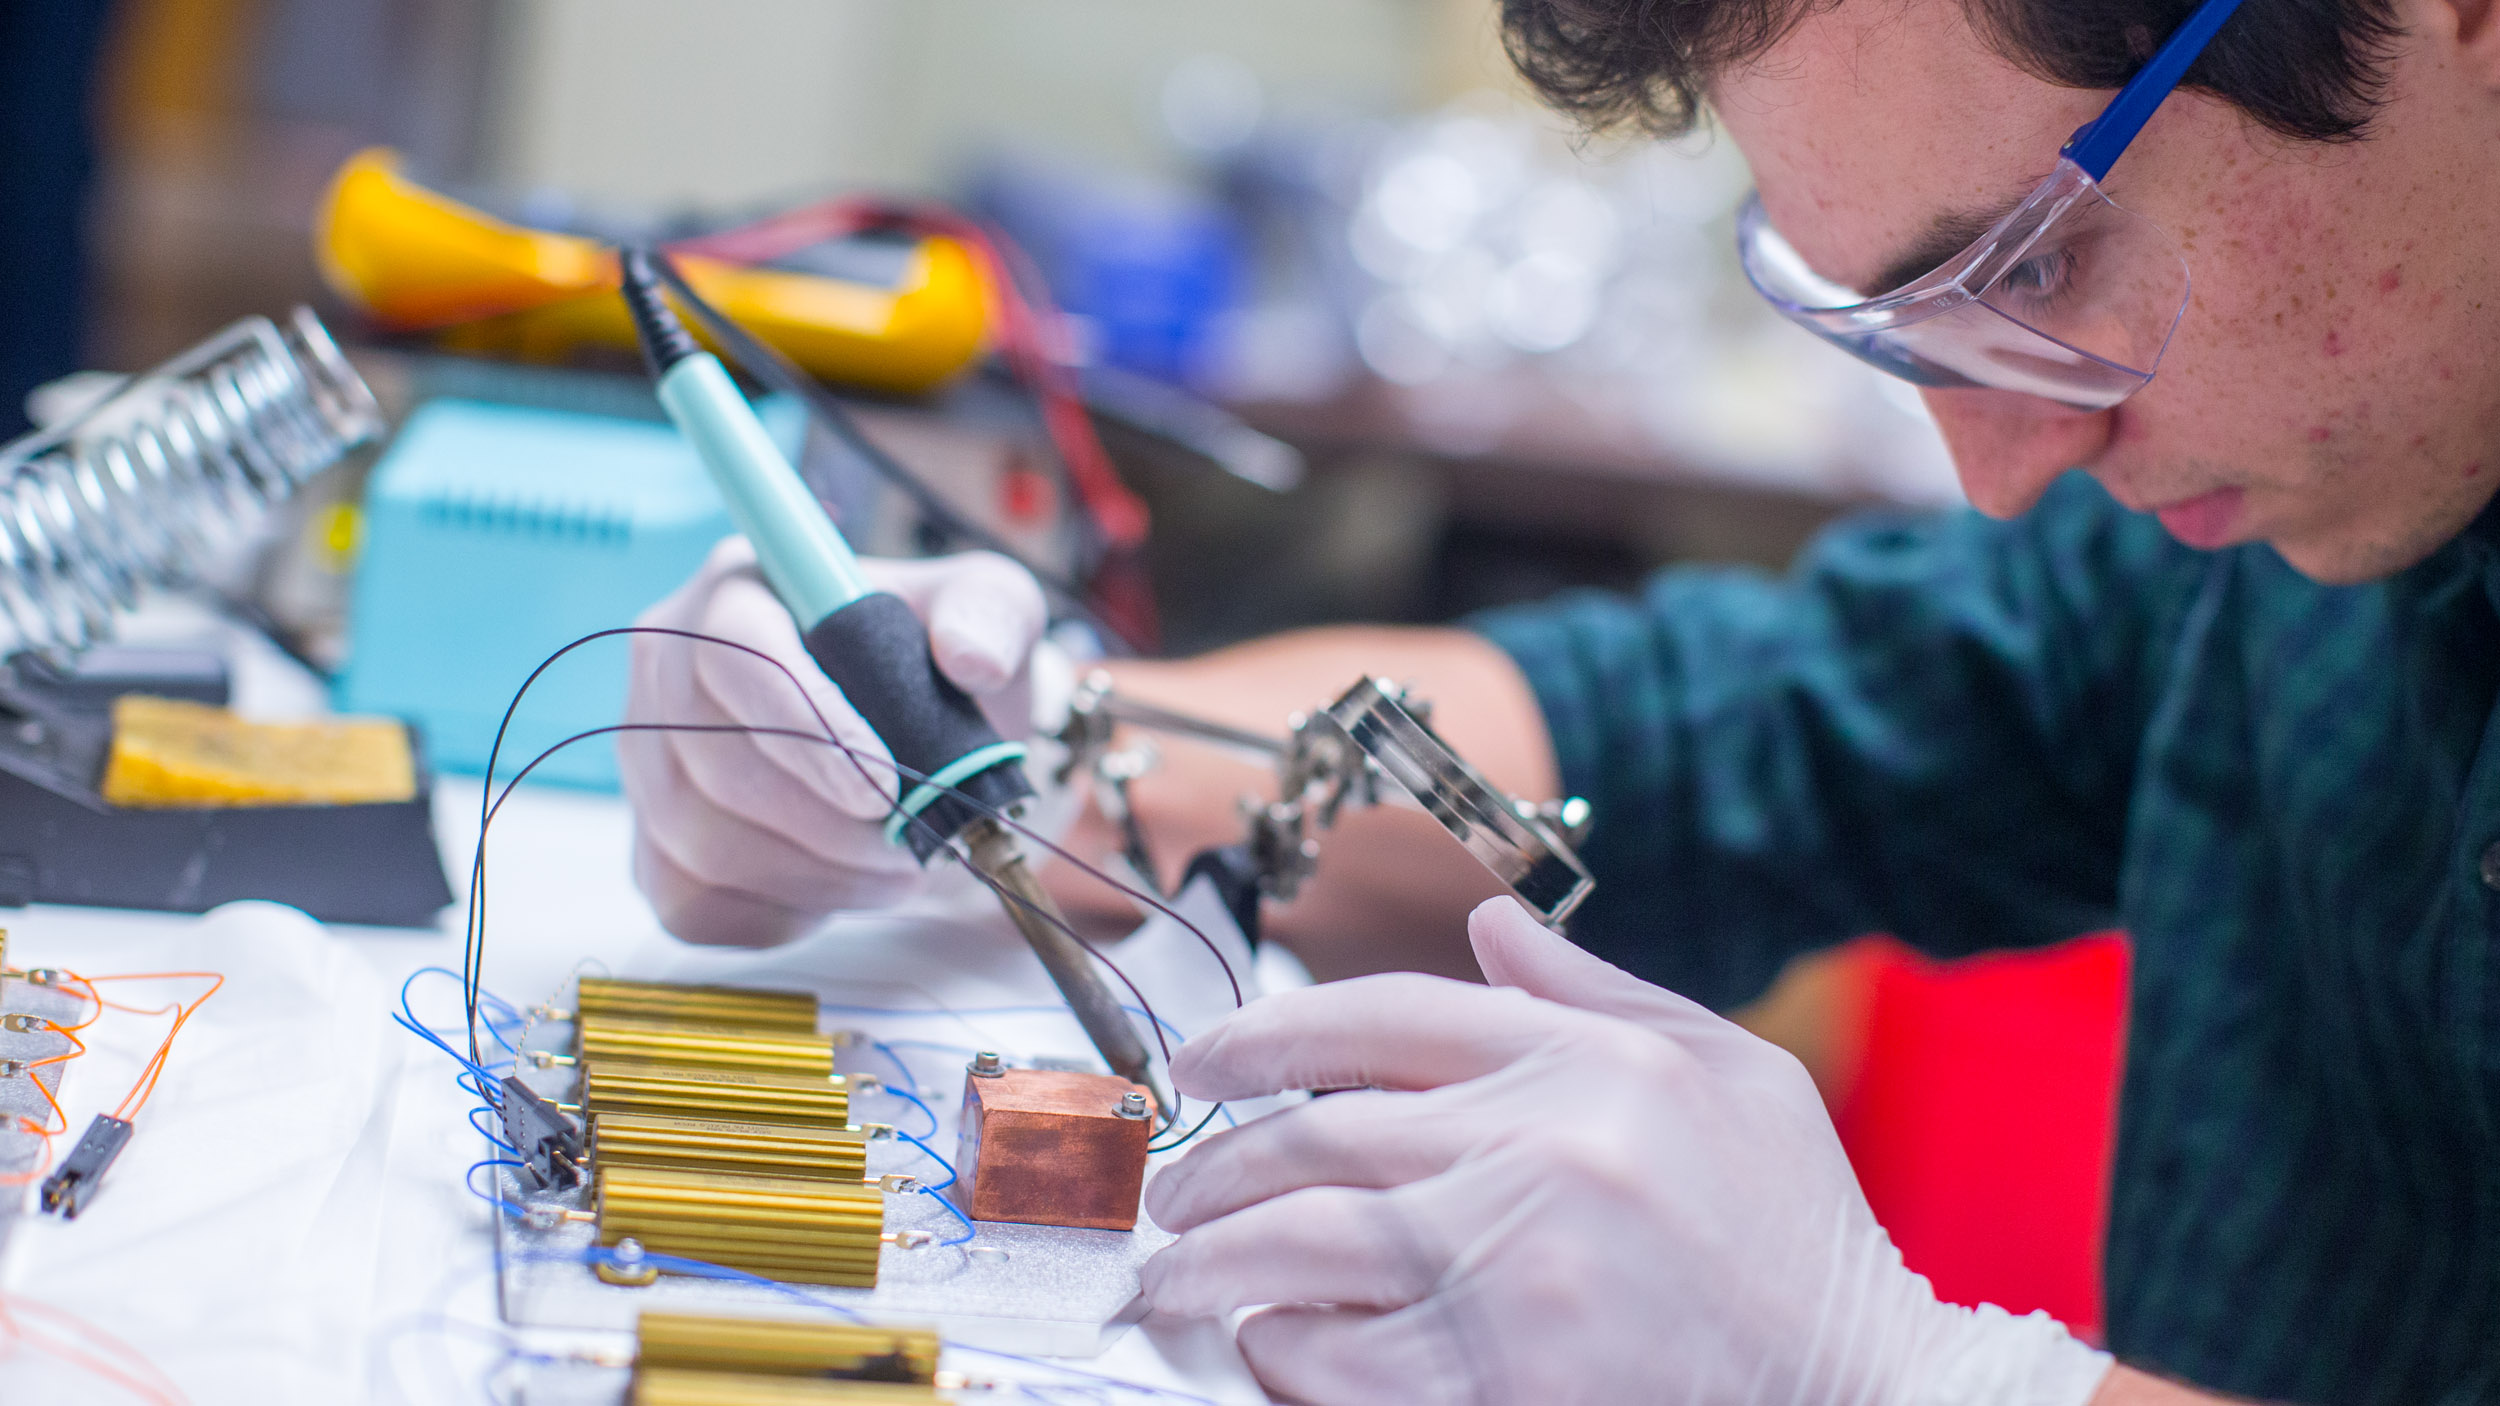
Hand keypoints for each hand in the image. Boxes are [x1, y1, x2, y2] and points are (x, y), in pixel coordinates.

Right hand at [620, 536, 1045, 945]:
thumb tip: (970, 659)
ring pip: (704, 843)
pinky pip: (693, 902)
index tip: (883, 788)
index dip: (805, 728)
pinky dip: (781, 912)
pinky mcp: (655, 843)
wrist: (913, 730)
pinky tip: (838, 887)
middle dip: (829, 825)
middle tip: (913, 844)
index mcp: (739, 588)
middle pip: (714, 760)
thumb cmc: (935, 659)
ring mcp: (650, 759)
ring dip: (818, 876)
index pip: (736, 651)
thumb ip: (992, 614)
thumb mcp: (987, 607)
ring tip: (894, 867)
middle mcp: (668, 666)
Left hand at [1139, 898, 2113, 1405]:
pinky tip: (1264, 1343)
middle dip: (1215, 1163)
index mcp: (1584, 1061)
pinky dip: (1282, 1350)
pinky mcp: (1501, 1378)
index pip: (1379, 1015)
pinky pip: (1340, 1358)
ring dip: (1212, 1261)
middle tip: (1171, 1191)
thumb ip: (1593, 988)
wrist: (1867, 1386)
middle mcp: (1538, 1149)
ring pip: (1301, 1246)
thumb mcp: (1725, 1070)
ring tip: (1172, 1274)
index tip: (1204, 1059)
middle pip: (1316, 1133)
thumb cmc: (1794, 1231)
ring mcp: (1514, 1267)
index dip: (1267, 1033)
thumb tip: (1488, 921)